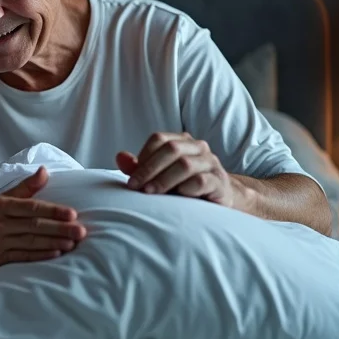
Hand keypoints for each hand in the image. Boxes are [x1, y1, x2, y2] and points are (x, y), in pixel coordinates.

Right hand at [0, 167, 85, 271]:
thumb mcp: (3, 198)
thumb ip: (26, 187)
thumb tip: (44, 171)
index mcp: (2, 205)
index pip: (31, 207)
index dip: (52, 210)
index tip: (72, 213)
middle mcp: (0, 223)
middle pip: (34, 226)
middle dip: (59, 228)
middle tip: (81, 231)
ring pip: (31, 242)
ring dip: (54, 242)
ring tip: (73, 243)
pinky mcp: (0, 259)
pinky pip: (24, 256)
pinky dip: (41, 255)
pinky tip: (56, 254)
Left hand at [116, 132, 233, 205]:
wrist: (218, 199)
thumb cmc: (184, 184)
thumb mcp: (160, 175)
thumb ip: (140, 167)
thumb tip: (119, 157)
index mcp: (182, 141)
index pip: (159, 139)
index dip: (143, 156)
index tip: (133, 176)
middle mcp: (198, 148)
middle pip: (171, 149)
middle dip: (149, 168)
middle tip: (136, 186)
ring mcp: (211, 163)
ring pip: (185, 165)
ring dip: (164, 180)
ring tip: (150, 193)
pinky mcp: (219, 182)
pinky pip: (201, 181)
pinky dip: (186, 188)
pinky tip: (177, 196)